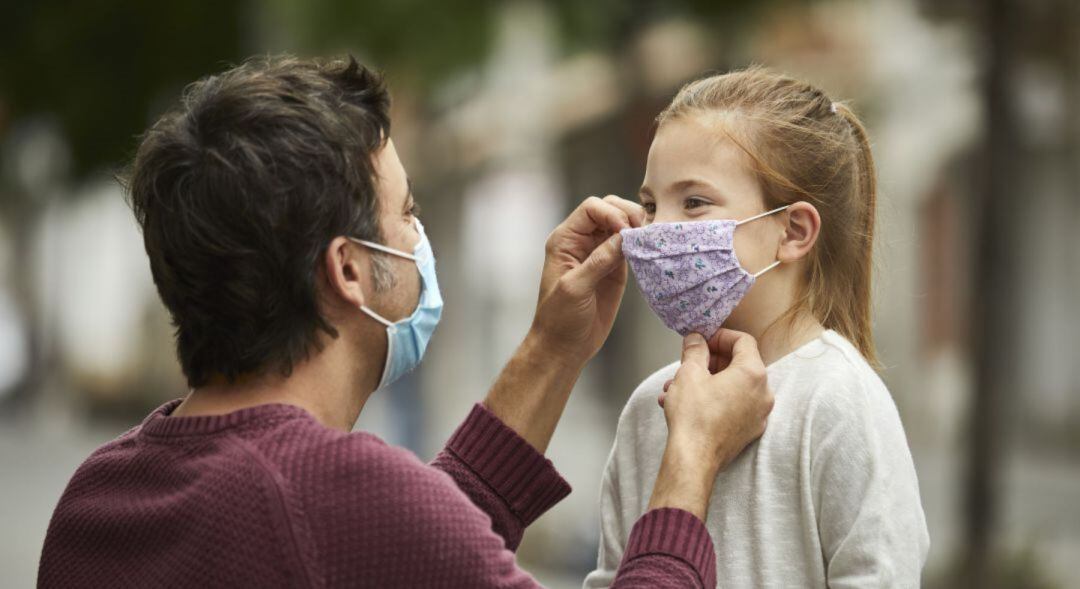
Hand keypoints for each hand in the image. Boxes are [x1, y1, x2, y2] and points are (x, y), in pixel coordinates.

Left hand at [530, 195, 644, 362]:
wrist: (565, 346)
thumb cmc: (560, 319)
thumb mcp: (575, 288)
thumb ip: (598, 261)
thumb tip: (623, 237)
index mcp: (565, 240)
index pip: (591, 208)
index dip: (610, 212)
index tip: (624, 230)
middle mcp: (582, 242)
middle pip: (608, 209)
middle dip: (627, 214)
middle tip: (640, 232)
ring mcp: (600, 253)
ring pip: (622, 225)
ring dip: (636, 227)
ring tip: (647, 240)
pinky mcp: (615, 268)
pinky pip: (630, 246)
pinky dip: (640, 245)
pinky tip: (648, 251)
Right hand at [646, 329, 773, 519]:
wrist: (693, 459)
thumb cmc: (694, 418)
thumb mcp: (689, 373)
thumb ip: (695, 350)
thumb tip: (696, 340)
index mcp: (753, 373)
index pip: (743, 341)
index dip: (720, 337)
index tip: (703, 341)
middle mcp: (763, 393)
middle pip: (739, 364)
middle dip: (710, 361)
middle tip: (689, 363)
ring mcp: (759, 414)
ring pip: (733, 387)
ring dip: (707, 382)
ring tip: (678, 388)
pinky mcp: (749, 431)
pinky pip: (734, 406)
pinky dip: (715, 400)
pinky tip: (689, 404)